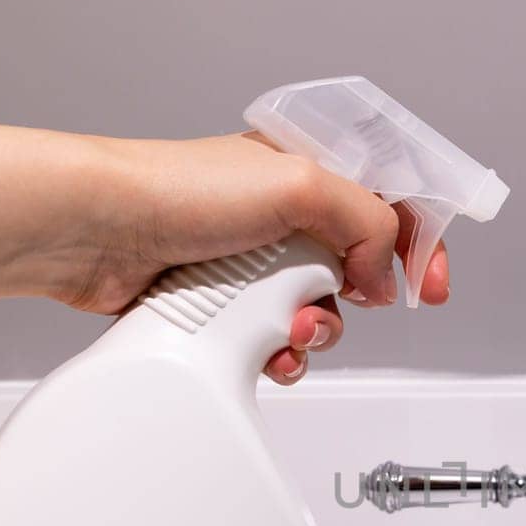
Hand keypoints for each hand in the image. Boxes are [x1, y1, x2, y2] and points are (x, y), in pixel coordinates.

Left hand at [70, 132, 450, 383]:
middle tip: (346, 302)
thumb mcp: (300, 185)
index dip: (418, 245)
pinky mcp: (222, 304)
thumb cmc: (177, 191)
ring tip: (289, 330)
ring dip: (315, 331)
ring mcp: (251, 262)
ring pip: (318, 311)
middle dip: (358, 298)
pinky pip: (274, 341)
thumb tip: (384, 274)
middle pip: (357, 269)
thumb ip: (368, 223)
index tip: (430, 285)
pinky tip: (266, 354)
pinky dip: (279, 354)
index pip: (387, 205)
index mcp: (306, 171)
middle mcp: (281, 214)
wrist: (95, 232)